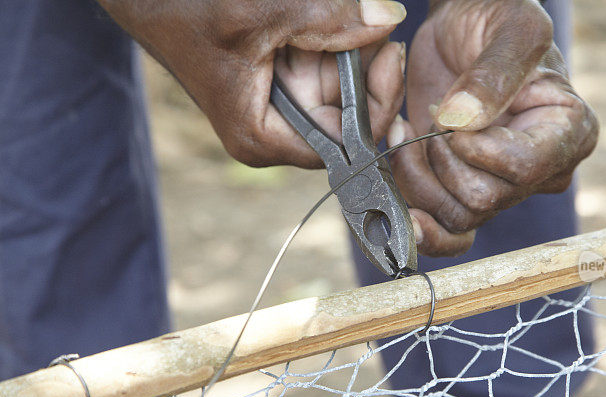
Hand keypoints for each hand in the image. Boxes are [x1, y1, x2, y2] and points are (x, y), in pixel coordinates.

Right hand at [98, 0, 407, 167]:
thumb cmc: (182, 5)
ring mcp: (280, 99)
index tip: (392, 57)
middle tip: (375, 19)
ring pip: (341, 79)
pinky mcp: (281, 72)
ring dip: (350, 43)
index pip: (344, 143)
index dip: (376, 105)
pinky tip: (334, 12)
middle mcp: (275, 128)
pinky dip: (333, 33)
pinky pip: (325, 57)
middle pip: (348, 110)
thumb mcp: (261, 11)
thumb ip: (328, 18)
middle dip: (365, 65)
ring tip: (343, 10)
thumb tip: (390, 17)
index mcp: (263, 138)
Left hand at [388, 0, 598, 256]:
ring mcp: (501, 188)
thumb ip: (494, 72)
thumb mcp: (511, 26)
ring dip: (417, 175)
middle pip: (483, 200)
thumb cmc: (498, 18)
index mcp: (570, 135)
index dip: (477, 149)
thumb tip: (463, 122)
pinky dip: (417, 218)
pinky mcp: (463, 194)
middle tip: (429, 115)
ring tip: (407, 130)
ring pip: (456, 217)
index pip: (524, 168)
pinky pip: (445, 234)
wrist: (462, 28)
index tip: (450, 116)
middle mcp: (540, 173)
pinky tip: (399, 192)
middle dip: (441, 158)